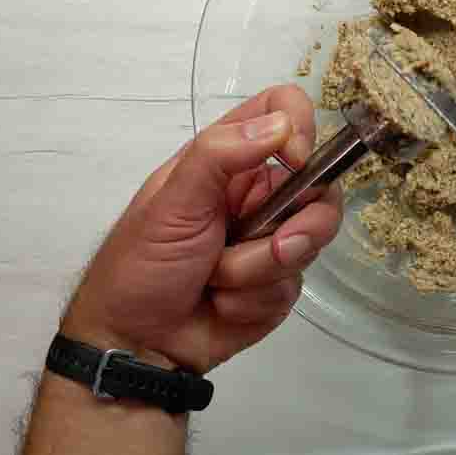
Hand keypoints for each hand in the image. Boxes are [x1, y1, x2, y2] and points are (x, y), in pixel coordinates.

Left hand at [62, 85, 341, 373]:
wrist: (135, 341)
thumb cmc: (142, 263)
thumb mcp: (172, 202)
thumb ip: (220, 155)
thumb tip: (281, 124)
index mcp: (229, 160)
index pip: (285, 113)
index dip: (301, 130)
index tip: (294, 162)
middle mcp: (258, 195)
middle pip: (320, 188)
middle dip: (299, 226)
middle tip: (273, 246)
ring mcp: (273, 241)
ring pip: (310, 242)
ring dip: (261, 270)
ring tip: (220, 282)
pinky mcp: (279, 285)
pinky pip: (293, 286)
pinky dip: (255, 300)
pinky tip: (223, 305)